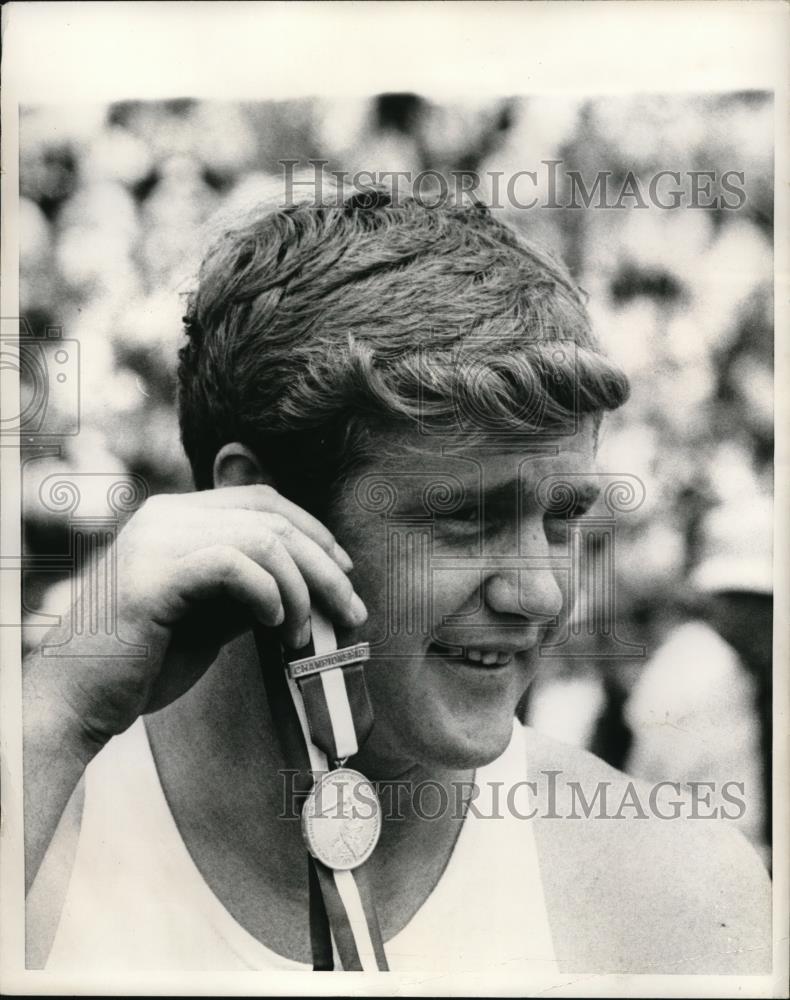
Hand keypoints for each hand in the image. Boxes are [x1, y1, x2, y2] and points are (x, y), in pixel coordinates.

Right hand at [30, 484, 365, 748]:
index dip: (314, 531)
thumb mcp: (212, 614)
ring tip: (304, 634)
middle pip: (272, 516)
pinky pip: (232, 565)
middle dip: (324, 565)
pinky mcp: (151, 577)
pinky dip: (268, 594)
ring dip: (302, 589)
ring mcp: (156, 541)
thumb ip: (252, 587)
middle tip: (353, 611)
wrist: (78, 700)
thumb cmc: (146, 661)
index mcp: (177, 516)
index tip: (345, 571)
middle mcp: (165, 516)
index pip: (263, 500)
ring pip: (261, 538)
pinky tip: (275, 625)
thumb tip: (314, 583)